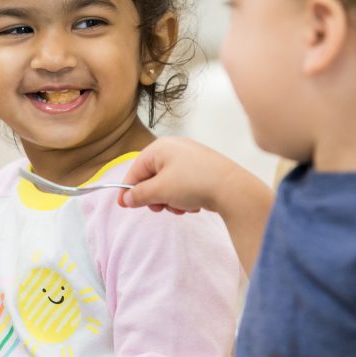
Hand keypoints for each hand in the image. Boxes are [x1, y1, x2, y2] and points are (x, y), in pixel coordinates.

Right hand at [118, 137, 245, 213]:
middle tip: (161, 208)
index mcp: (160, 148)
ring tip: (183, 207)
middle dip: (156, 197)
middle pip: (152, 177)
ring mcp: (190, 157)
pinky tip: (194, 203)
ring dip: (171, 200)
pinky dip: (184, 197)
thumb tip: (127, 198)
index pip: (136, 170)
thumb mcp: (160, 191)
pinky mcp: (202, 168)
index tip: (123, 206)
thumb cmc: (194, 183)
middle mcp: (174, 148)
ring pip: (168, 184)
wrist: (232, 188)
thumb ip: (139, 194)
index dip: (128, 189)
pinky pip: (184, 184)